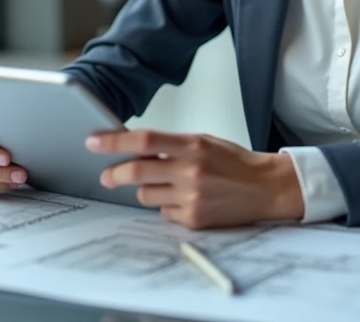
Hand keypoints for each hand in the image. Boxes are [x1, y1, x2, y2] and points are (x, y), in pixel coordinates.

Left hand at [86, 130, 303, 228]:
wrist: (266, 188)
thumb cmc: (234, 162)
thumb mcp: (204, 142)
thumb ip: (172, 145)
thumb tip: (134, 148)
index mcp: (193, 145)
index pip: (144, 140)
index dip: (114, 141)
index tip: (93, 141)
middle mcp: (191, 171)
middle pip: (137, 171)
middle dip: (115, 173)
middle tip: (107, 175)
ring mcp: (192, 197)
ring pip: (146, 194)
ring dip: (148, 189)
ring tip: (168, 185)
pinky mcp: (194, 219)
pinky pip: (163, 213)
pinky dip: (167, 206)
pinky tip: (186, 200)